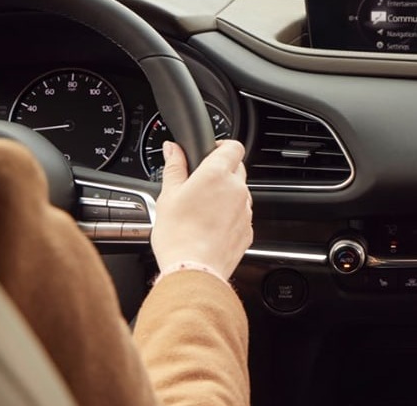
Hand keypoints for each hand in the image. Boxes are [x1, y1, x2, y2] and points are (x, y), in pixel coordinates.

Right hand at [150, 140, 252, 278]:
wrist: (193, 270)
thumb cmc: (178, 235)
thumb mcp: (168, 196)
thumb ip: (174, 167)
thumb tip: (173, 148)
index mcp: (217, 174)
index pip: (233, 146)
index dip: (222, 146)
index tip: (210, 152)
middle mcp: (237, 189)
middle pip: (237, 169)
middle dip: (221, 171)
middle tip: (199, 184)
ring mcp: (246, 211)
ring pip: (240, 193)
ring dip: (226, 195)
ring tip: (202, 210)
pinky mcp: (248, 230)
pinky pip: (241, 215)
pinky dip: (230, 216)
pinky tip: (210, 226)